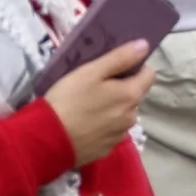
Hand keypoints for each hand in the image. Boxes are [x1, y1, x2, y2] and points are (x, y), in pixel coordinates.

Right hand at [45, 41, 156, 163]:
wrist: (46, 140)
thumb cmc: (68, 100)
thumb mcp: (91, 72)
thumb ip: (120, 58)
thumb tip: (145, 46)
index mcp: (131, 95)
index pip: (149, 75)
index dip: (135, 68)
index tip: (115, 68)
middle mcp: (131, 117)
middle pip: (133, 96)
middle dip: (120, 89)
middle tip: (94, 86)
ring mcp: (119, 136)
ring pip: (122, 115)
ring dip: (111, 109)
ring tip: (86, 107)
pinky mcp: (105, 150)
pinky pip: (110, 132)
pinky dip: (101, 127)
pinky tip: (83, 125)